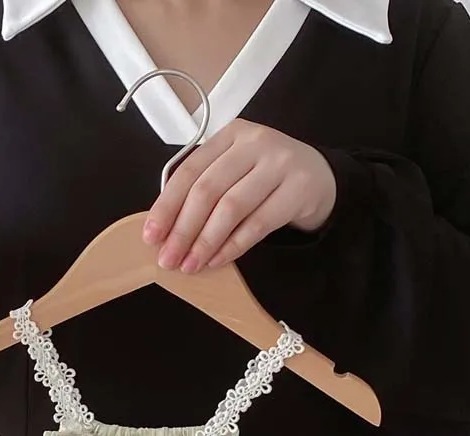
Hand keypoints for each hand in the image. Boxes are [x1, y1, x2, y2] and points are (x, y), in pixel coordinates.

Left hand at [142, 120, 336, 272]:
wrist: (318, 176)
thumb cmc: (264, 177)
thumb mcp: (233, 171)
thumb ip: (203, 189)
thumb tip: (165, 231)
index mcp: (230, 136)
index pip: (189, 171)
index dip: (167, 206)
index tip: (151, 236)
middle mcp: (255, 143)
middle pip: (208, 190)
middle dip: (182, 230)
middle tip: (168, 260)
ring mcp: (280, 163)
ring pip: (231, 207)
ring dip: (205, 242)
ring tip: (189, 265)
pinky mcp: (299, 188)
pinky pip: (258, 224)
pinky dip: (233, 246)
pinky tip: (216, 261)